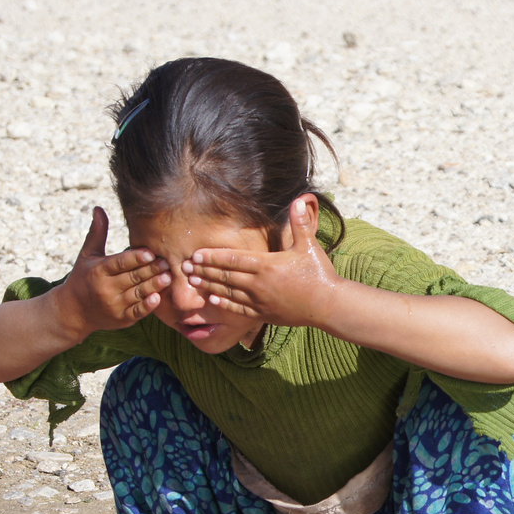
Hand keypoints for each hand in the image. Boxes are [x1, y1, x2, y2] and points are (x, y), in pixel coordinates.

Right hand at [53, 207, 170, 336]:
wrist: (72, 312)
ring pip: (138, 294)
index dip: (135, 258)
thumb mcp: (87, 255)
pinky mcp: (121, 319)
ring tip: (169, 276)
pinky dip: (147, 306)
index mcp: (98, 271)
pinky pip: (137, 312)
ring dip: (154, 285)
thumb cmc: (82, 278)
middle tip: (167, 262)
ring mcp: (114, 305)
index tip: (150, 252)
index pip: (119, 263)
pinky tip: (158, 297)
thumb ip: (97, 233)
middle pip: (132, 278)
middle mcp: (105, 289)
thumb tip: (99, 208)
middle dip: (151, 270)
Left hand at [184, 197, 341, 327]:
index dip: (212, 257)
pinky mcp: (265, 314)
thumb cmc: (320, 273)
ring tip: (192, 282)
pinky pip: (239, 310)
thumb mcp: (309, 246)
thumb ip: (300, 223)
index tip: (195, 254)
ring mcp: (260, 301)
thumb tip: (300, 199)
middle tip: (184, 267)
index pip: (233, 259)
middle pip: (225, 276)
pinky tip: (212, 300)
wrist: (329, 305)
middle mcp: (259, 284)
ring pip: (228, 293)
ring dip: (208, 286)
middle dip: (203, 271)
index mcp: (267, 265)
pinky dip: (224, 304)